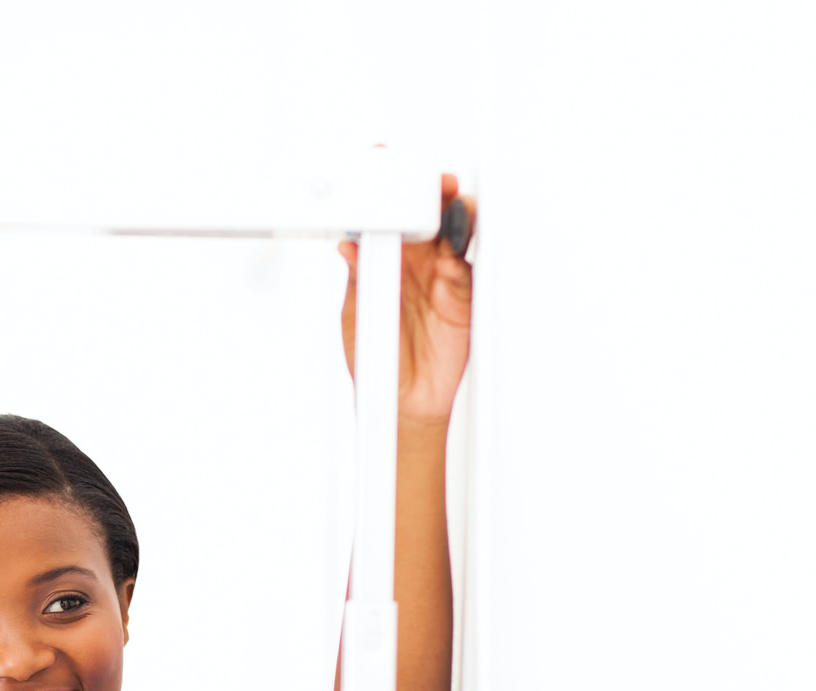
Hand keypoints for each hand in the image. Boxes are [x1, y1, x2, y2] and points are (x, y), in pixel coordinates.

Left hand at [339, 174, 475, 426]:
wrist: (401, 402)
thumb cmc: (374, 360)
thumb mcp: (355, 314)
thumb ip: (357, 278)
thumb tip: (347, 245)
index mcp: (384, 261)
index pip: (388, 216)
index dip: (387, 189)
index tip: (381, 165)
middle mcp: (414, 263)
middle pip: (427, 213)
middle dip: (429, 191)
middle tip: (428, 181)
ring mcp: (440, 275)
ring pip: (453, 229)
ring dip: (453, 211)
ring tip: (448, 201)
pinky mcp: (462, 293)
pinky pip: (468, 263)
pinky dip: (466, 246)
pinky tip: (458, 235)